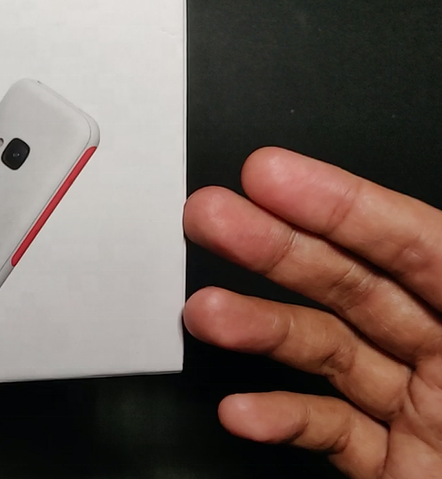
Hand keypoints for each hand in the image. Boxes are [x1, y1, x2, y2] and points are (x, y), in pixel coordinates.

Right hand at [184, 147, 441, 478]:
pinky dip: (281, 418)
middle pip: (357, 286)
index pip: (421, 245)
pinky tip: (245, 411)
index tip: (276, 178)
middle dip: (276, 247)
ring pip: (331, 353)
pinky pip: (331, 431)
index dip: (344, 205)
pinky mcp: (395, 463)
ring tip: (207, 315)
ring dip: (260, 330)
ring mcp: (424, 411)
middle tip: (213, 216)